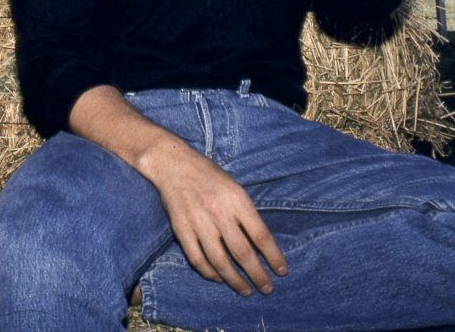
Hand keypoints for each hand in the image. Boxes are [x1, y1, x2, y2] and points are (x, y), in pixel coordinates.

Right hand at [148, 146, 287, 295]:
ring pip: (220, 261)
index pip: (261, 235)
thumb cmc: (209, 175)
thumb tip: (261, 244)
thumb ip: (246, 213)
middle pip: (242, 252)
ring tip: (245, 290)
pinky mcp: (181, 229)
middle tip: (266, 289)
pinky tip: (218, 278)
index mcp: (237, 199)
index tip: (281, 271)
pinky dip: (209, 273)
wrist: (173, 164)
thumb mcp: (235, 187)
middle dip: (257, 275)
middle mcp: (219, 212)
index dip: (273, 256)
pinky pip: (197, 259)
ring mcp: (198, 222)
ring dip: (234, 280)